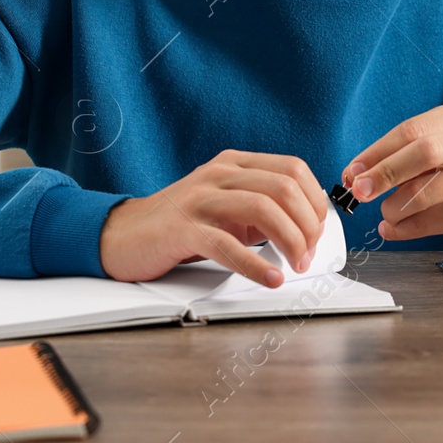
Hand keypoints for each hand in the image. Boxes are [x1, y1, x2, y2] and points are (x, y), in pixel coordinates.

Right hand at [99, 149, 328, 287]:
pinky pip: (228, 245)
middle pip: (284, 188)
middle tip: (308, 255)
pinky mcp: (184, 229)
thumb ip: (263, 209)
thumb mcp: (227, 207)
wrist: (124, 234)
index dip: (315, 202)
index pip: (293, 170)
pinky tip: (271, 278)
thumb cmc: (181, 225)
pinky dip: (256, 264)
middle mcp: (219, 174)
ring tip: (294, 265)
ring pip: (263, 209)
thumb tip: (308, 227)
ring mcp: (200, 199)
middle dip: (307, 226)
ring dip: (290, 242)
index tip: (318, 231)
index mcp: (234, 164)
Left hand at [340, 103, 442, 248]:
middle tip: (360, 190)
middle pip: (423, 153)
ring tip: (386, 212)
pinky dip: (403, 229)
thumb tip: (357, 174)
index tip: (354, 169)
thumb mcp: (439, 146)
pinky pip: (429, 222)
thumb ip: (401, 154)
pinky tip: (394, 228)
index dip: (377, 151)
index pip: (412, 130)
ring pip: (424, 193)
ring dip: (393, 207)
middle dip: (384, 173)